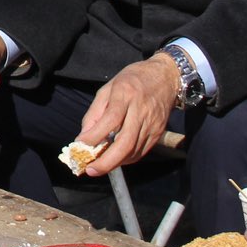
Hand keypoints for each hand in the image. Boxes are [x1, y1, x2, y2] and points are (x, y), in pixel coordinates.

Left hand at [74, 54, 178, 175]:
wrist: (166, 77)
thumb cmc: (133, 80)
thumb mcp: (108, 88)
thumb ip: (94, 112)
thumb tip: (83, 137)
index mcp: (125, 94)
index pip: (111, 119)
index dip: (95, 136)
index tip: (80, 146)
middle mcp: (140, 110)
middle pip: (125, 142)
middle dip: (107, 161)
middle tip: (91, 170)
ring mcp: (152, 123)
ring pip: (133, 151)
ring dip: (115, 163)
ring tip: (99, 166)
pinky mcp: (158, 132)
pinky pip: (141, 152)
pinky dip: (126, 159)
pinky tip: (116, 159)